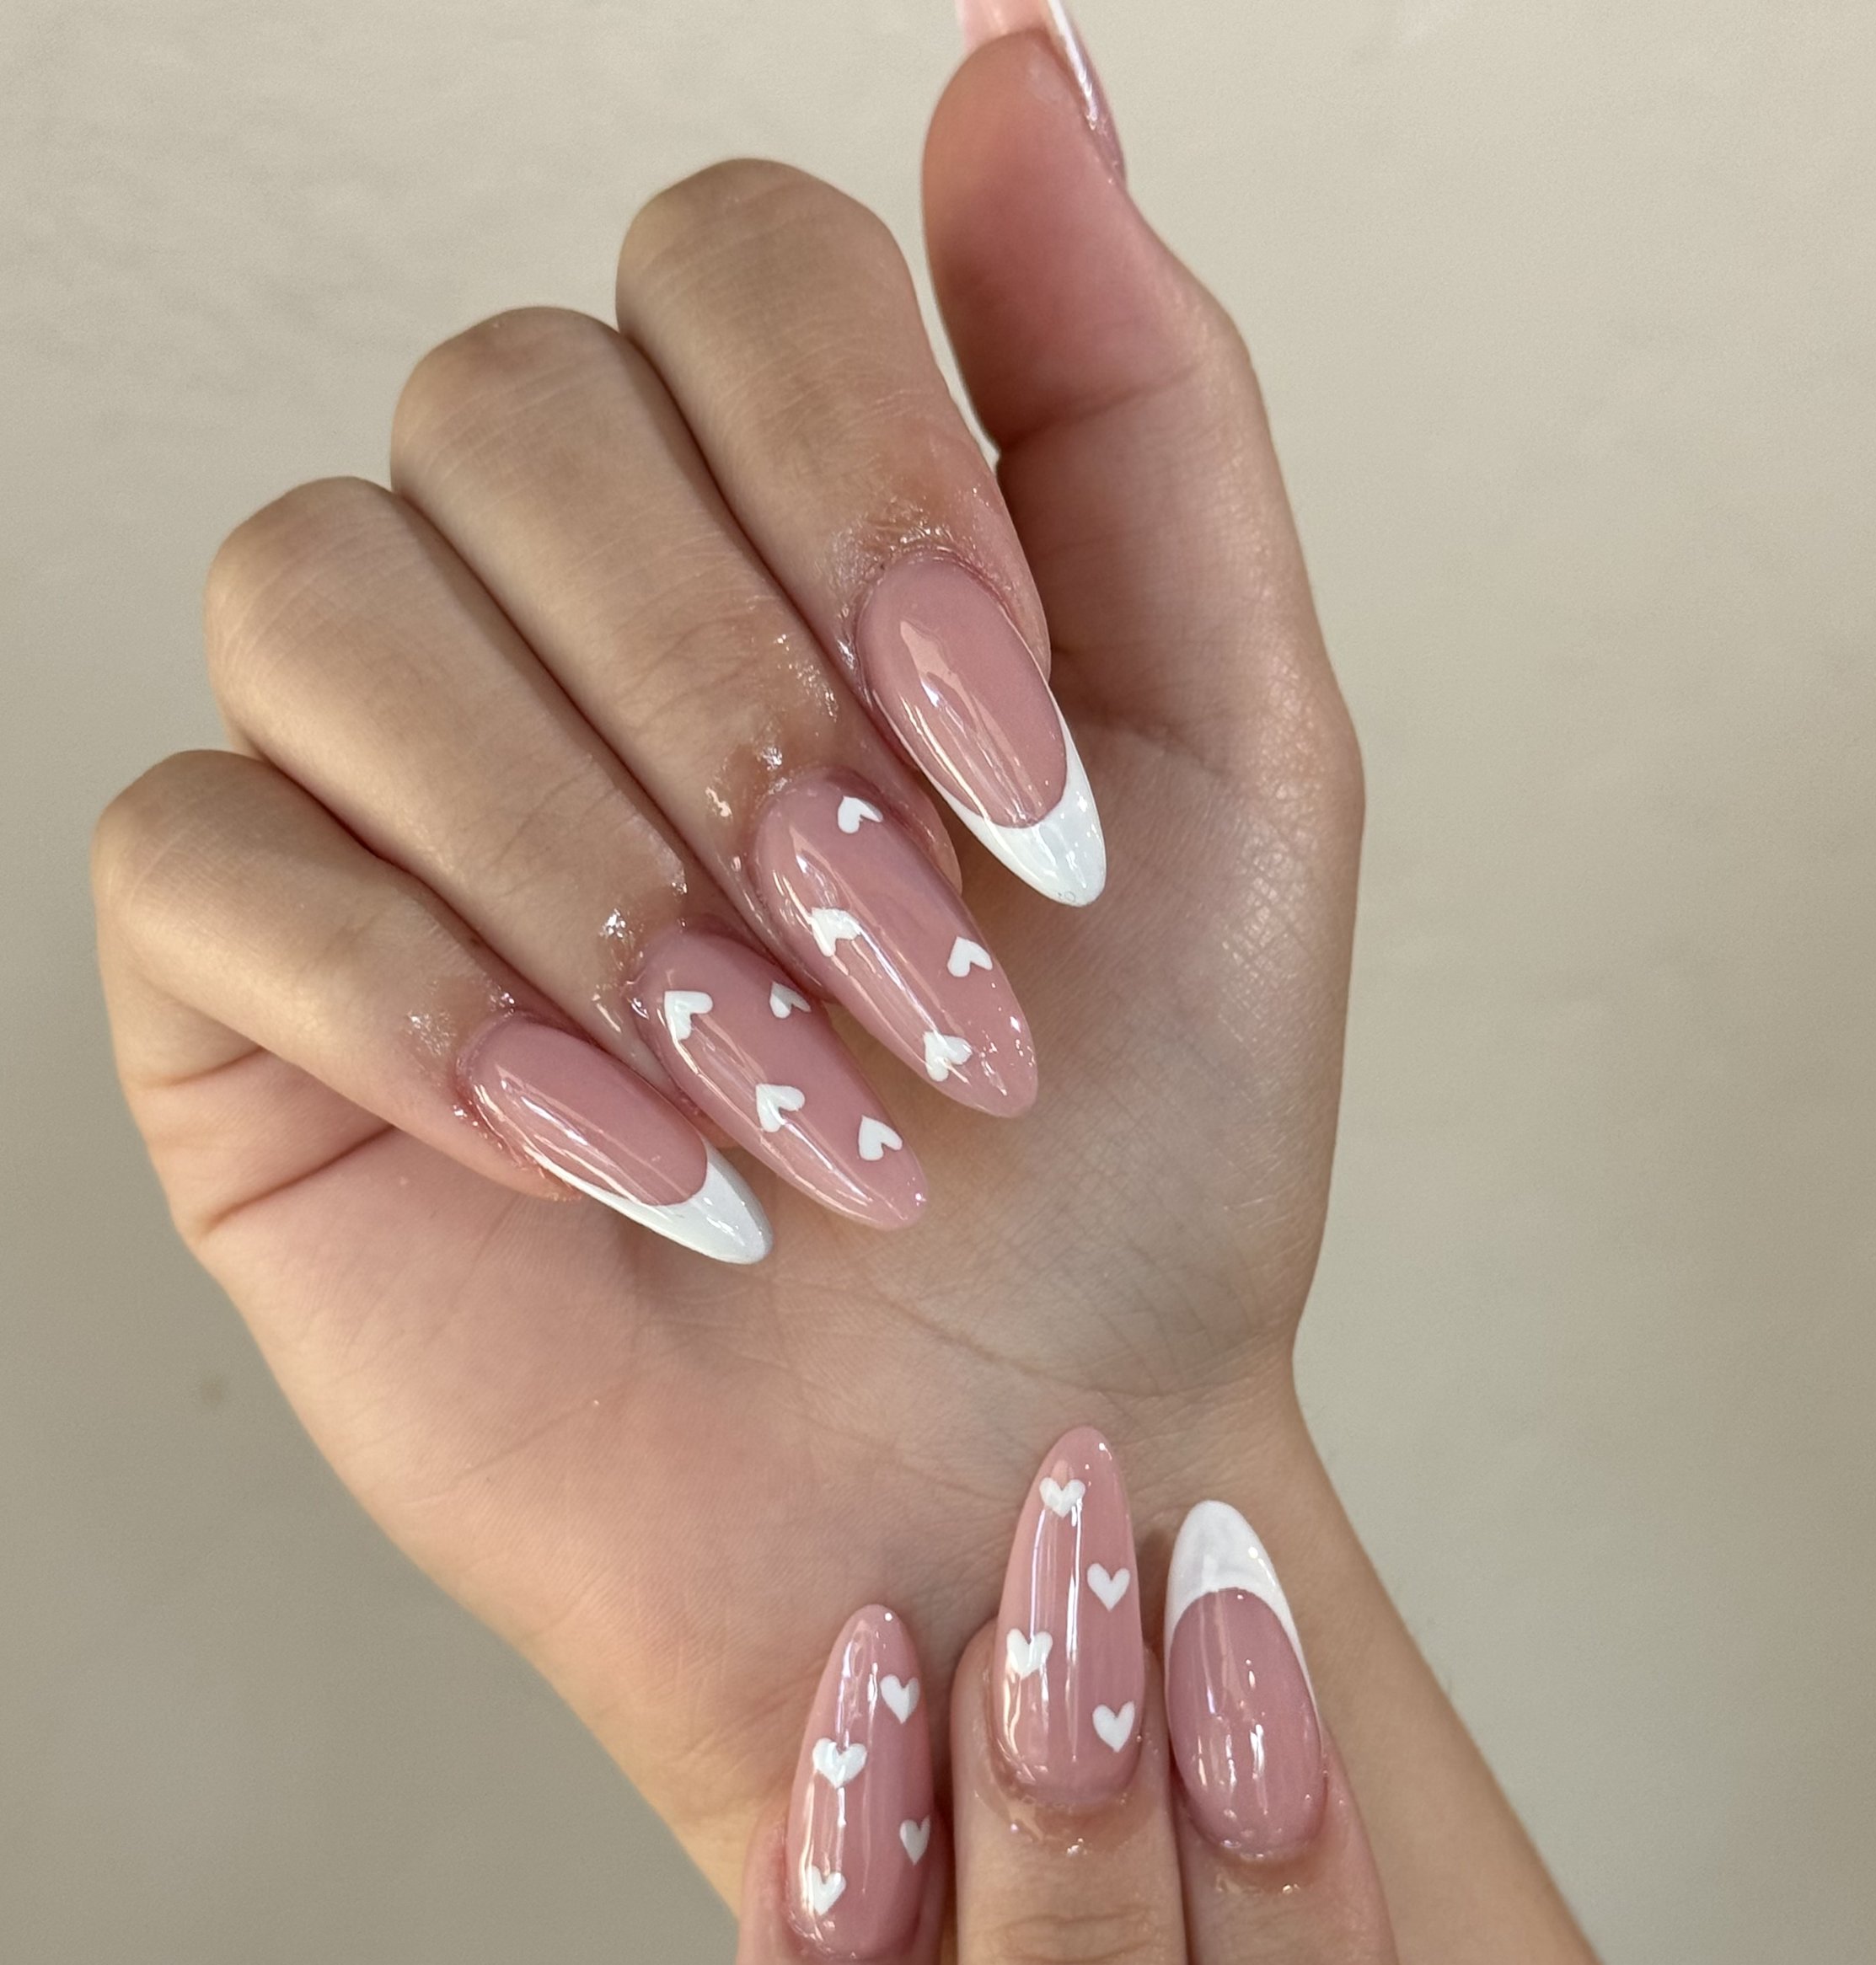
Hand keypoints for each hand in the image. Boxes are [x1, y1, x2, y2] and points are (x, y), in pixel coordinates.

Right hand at [90, 31, 1358, 1877]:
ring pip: (328, 599)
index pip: (720, 258)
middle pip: (504, 407)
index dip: (860, 479)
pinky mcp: (245, 997)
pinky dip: (439, 1011)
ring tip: (795, 1118)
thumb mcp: (1232, 760)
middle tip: (920, 986)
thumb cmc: (1128, 1158)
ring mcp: (373, 796)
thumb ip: (1135, 400)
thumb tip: (1023, 46)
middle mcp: (552, 613)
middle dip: (743, 713)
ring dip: (602, 871)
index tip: (1018, 777)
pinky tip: (627, 1169)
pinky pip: (207, 856)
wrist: (1014, 1475)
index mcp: (777, 523)